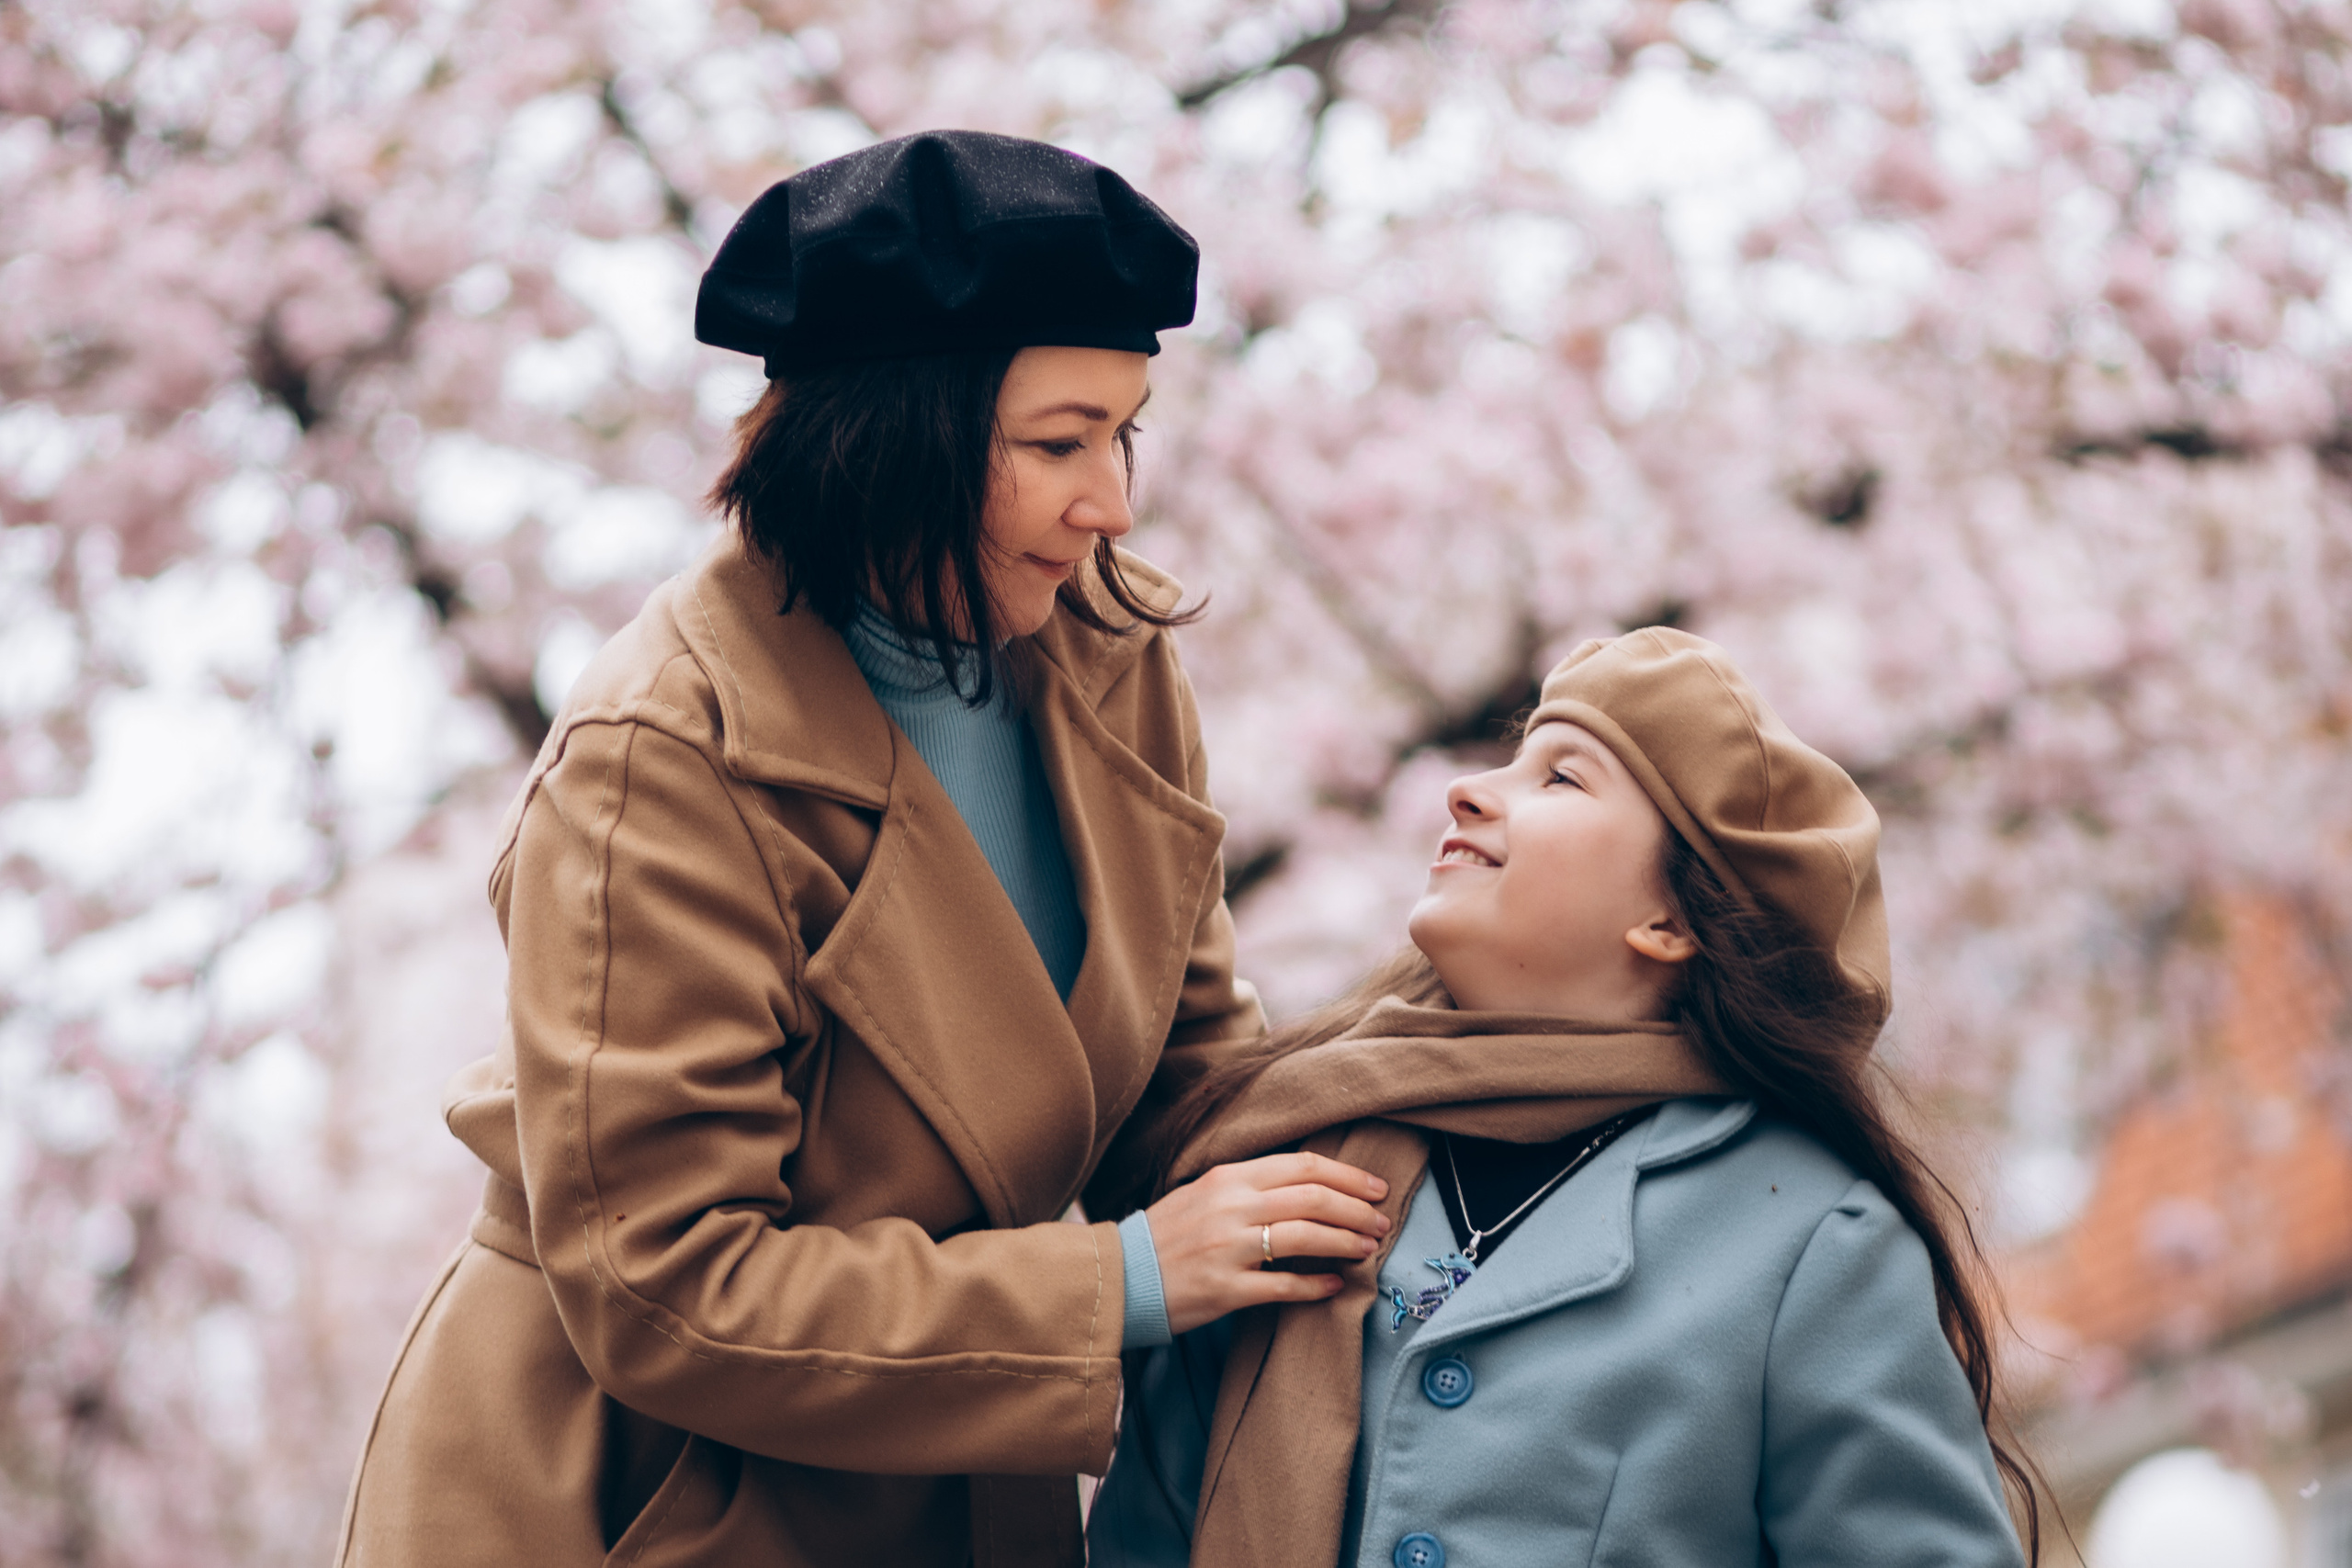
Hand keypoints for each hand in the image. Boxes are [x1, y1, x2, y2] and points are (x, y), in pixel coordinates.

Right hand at [1142, 1152, 1392, 1336]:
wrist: (1119, 1276)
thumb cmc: (1167, 1235)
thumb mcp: (1204, 1194)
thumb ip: (1251, 1187)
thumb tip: (1310, 1191)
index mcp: (1228, 1178)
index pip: (1302, 1166)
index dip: (1348, 1176)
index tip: (1375, 1188)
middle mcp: (1231, 1206)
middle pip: (1313, 1198)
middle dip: (1357, 1210)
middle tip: (1382, 1222)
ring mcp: (1227, 1248)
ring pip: (1305, 1238)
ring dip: (1346, 1243)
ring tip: (1367, 1249)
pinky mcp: (1225, 1290)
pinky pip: (1285, 1287)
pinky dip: (1317, 1286)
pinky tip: (1335, 1285)